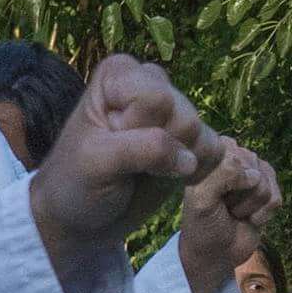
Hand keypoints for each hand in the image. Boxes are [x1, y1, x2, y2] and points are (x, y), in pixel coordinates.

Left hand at [42, 60, 223, 269]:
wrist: (82, 218)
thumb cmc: (77, 183)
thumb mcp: (98, 162)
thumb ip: (144, 150)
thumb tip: (191, 159)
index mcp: (119, 74)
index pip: (155, 97)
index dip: (137, 128)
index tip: (109, 144)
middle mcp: (150, 82)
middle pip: (183, 114)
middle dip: (159, 147)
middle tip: (128, 162)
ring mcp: (174, 110)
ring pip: (200, 133)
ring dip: (176, 163)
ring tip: (143, 171)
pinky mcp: (192, 139)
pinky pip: (214, 151)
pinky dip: (193, 172)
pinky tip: (164, 178)